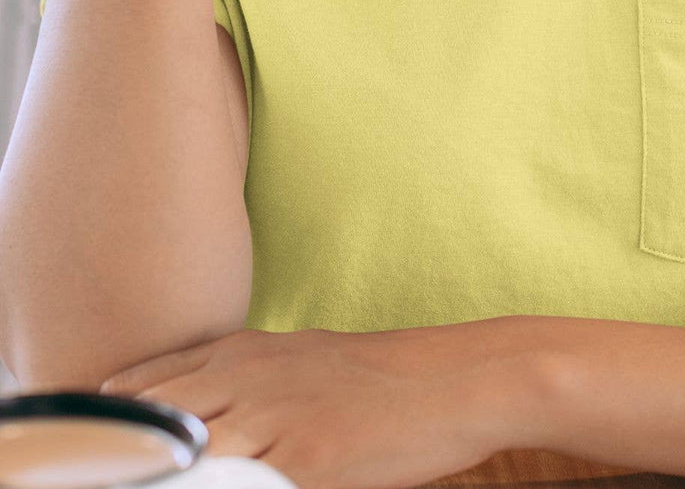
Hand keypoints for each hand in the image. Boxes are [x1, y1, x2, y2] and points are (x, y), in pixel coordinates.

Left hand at [99, 319, 530, 488]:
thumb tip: (202, 408)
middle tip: (109, 471)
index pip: (153, 382)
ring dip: (164, 473)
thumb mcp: (303, 359)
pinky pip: (245, 486)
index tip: (90, 436)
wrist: (450, 381)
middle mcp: (250, 379)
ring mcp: (276, 418)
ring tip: (149, 483)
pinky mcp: (307, 458)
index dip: (114, 414)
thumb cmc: (379, 376)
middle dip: (126, 449)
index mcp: (246, 353)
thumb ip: (248, 378)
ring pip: (189, 453)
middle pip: (157, 418)